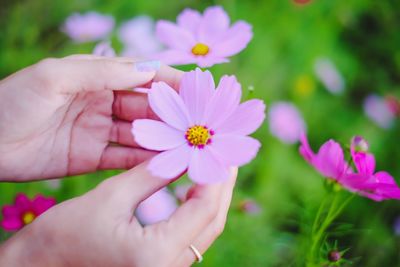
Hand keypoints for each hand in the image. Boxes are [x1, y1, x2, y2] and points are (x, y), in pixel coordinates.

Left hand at [0, 55, 182, 180]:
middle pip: (146, 107)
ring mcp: (99, 130)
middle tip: (198, 126)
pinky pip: (124, 158)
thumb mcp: (55, 76)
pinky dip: (144, 161)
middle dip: (172, 115)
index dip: (170, 82)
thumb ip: (103, 72)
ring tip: (188, 147)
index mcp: (96, 76)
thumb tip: (150, 69)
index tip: (198, 90)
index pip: (142, 76)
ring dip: (163, 140)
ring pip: (140, 134)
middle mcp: (103, 102)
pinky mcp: (92, 157)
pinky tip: (164, 163)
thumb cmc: (12, 102)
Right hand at [0, 162, 237, 266]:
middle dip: (220, 187)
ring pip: (203, 232)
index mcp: (155, 255)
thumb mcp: (110, 196)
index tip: (220, 149)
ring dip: (211, 199)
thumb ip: (150, 174)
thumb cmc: (64, 234)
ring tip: (212, 167)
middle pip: (210, 223)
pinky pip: (190, 238)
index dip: (215, 175)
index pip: (203, 209)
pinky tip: (193, 191)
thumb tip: (181, 153)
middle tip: (225, 156)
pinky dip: (196, 212)